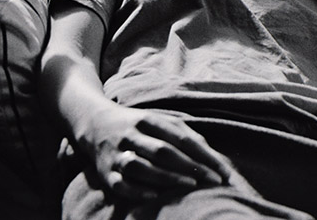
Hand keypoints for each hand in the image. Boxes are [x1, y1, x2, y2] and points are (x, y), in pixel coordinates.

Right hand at [80, 104, 231, 205]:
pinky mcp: (105, 172)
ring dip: (167, 177)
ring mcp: (117, 153)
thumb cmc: (139, 126)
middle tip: (213, 181)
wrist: (95, 123)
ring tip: (191, 186)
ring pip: (140, 166)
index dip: (203, 154)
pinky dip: (137, 191)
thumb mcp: (160, 122)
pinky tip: (155, 196)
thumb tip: (214, 157)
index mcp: (149, 119)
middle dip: (190, 166)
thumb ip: (185, 135)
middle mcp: (132, 134)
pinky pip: (120, 184)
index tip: (222, 170)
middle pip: (163, 150)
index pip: (180, 136)